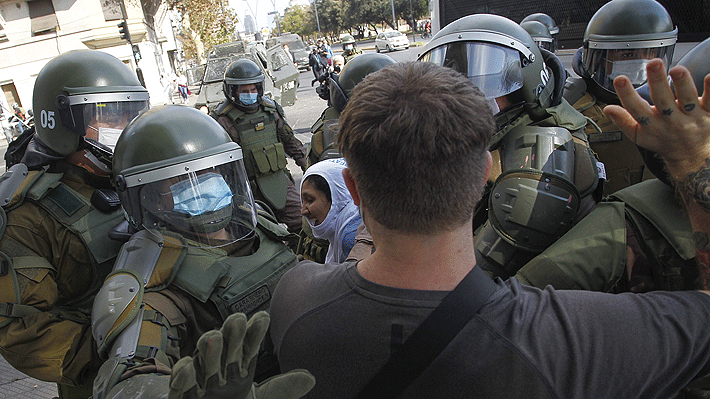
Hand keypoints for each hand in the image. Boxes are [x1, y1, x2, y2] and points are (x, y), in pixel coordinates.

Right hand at [168, 312, 313, 398]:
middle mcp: (218, 367)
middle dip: (232, 333)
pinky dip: (184, 375)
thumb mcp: (260, 398)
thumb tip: (311, 378)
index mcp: (239, 366)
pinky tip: (189, 365)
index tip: (263, 318)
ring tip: (214, 337)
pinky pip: (180, 383)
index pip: (250, 346)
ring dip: (209, 349)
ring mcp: (199, 380)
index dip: (255, 333)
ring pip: (203, 359)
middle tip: (239, 319)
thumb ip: (283, 389)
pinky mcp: (180, 395)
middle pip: (226, 345)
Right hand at [603, 58, 709, 180]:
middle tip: (653, 64)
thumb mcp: (640, 136)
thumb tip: (608, 109)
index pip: (636, 109)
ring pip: (687, 99)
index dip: (626, 94)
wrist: (692, 157)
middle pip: (663, 100)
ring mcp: (691, 117)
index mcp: (652, 125)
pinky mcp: (709, 113)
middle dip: (657, 82)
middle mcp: (671, 120)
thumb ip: (624, 121)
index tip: (620, 79)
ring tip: (677, 70)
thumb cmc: (665, 142)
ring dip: (682, 84)